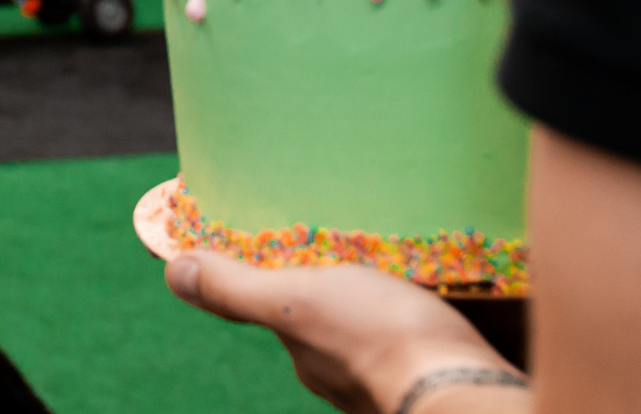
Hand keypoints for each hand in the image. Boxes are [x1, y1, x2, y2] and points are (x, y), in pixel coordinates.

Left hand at [166, 252, 516, 413]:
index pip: (282, 314)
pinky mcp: (437, 379)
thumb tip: (175, 272)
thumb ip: (236, 289)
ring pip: (373, 334)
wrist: (465, 392)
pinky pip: (416, 344)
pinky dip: (416, 323)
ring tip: (393, 269)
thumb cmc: (376, 337)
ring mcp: (388, 383)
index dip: (283, 283)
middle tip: (351, 250)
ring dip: (379, 304)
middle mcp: (341, 379)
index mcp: (305, 355)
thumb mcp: (296, 300)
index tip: (299, 253)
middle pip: (329, 325)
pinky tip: (430, 304)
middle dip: (334, 291)